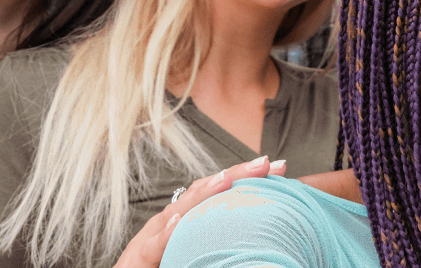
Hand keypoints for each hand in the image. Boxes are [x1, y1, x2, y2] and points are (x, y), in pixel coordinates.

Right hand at [111, 155, 285, 267]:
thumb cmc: (162, 266)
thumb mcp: (197, 249)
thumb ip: (220, 236)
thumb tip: (258, 230)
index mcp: (187, 219)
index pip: (219, 192)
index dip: (246, 178)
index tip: (279, 168)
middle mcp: (171, 221)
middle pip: (204, 191)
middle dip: (235, 175)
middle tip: (265, 162)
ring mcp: (153, 236)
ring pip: (180, 211)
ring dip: (203, 193)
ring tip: (227, 179)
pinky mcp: (141, 258)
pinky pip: (154, 246)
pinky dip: (166, 234)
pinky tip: (178, 223)